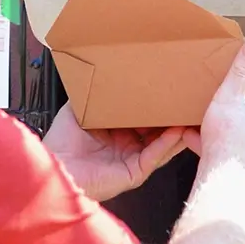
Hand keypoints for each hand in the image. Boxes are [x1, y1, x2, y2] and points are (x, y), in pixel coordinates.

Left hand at [45, 104, 197, 202]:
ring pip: (163, 143)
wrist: (54, 166)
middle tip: (186, 99)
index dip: (155, 104)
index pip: (142, 117)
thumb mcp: (78, 107)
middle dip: (172, 116)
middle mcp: (127, 146)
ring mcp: (132, 160)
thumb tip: (99, 70)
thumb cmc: (61, 143)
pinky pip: (156, 156)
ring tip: (190, 113)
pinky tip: (177, 129)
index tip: (167, 89)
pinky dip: (168, 143)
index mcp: (116, 132)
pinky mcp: (134, 173)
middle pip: (157, 130)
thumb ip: (92, 93)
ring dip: (177, 129)